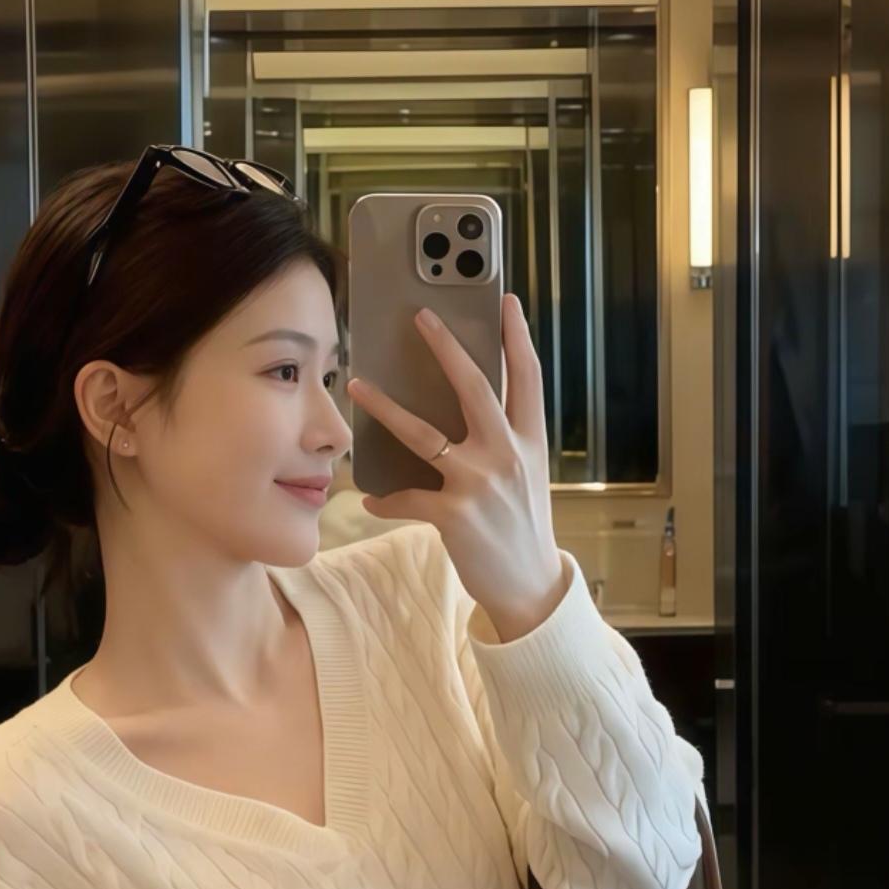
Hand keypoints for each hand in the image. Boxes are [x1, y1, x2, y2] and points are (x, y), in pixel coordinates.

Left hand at [346, 292, 565, 636]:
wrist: (530, 586)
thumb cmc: (522, 526)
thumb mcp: (527, 475)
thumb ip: (505, 439)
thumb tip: (468, 408)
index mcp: (530, 441)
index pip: (527, 378)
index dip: (518, 338)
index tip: (507, 302)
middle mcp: (508, 455)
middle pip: (475, 388)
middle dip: (447, 348)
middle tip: (421, 316)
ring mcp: (480, 484)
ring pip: (425, 434)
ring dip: (387, 407)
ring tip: (359, 385)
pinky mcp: (454, 516)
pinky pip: (407, 498)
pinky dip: (385, 499)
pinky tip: (369, 499)